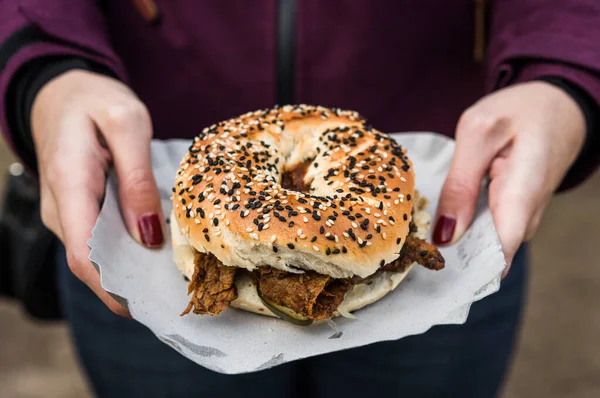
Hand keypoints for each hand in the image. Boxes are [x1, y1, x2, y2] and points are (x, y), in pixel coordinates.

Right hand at [32, 70, 164, 315]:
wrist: (63, 92)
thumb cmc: (95, 101)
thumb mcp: (126, 124)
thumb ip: (136, 179)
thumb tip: (147, 235)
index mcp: (69, 186)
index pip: (84, 257)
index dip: (116, 290)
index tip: (153, 304)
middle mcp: (60, 209)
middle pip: (92, 265)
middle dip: (131, 285)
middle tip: (177, 295)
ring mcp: (66, 212)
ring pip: (97, 256)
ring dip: (131, 270)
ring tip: (173, 279)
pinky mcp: (78, 210)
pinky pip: (100, 241)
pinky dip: (127, 251)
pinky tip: (156, 254)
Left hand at [433, 81, 585, 275]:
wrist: (560, 104)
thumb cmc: (520, 111)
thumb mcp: (478, 133)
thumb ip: (460, 184)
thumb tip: (445, 237)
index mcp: (523, 194)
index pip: (499, 253)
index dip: (464, 269)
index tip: (430, 274)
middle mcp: (528, 216)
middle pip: (488, 254)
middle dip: (452, 256)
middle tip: (412, 250)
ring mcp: (524, 217)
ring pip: (486, 244)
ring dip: (456, 242)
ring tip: (421, 235)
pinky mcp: (516, 213)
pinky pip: (488, 231)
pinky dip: (465, 228)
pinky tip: (442, 221)